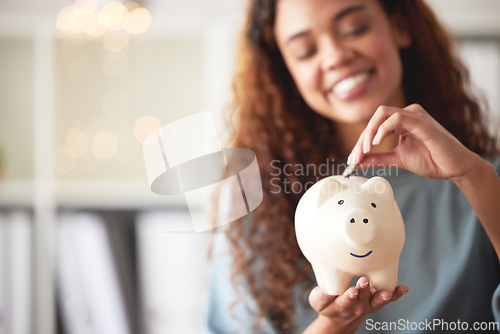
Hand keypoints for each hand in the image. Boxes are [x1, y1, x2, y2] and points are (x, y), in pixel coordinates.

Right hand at [306, 277, 407, 333]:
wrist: (339, 317)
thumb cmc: (328, 303)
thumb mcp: (318, 301)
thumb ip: (321, 296)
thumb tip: (327, 289)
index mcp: (341, 305)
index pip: (345, 302)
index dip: (349, 296)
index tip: (352, 290)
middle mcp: (357, 306)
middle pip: (362, 299)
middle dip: (364, 290)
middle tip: (365, 281)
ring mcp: (368, 305)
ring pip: (377, 301)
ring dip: (382, 296)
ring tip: (388, 291)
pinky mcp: (376, 301)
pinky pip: (388, 299)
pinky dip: (396, 294)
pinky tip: (404, 289)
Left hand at [348, 104, 481, 180]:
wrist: (456, 168)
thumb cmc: (433, 161)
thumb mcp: (398, 159)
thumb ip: (378, 158)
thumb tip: (357, 161)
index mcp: (402, 121)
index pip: (375, 125)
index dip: (361, 141)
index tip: (353, 159)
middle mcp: (408, 114)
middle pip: (376, 117)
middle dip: (362, 137)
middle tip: (356, 156)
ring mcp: (416, 116)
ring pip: (383, 114)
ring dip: (370, 132)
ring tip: (365, 149)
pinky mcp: (423, 123)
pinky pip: (398, 118)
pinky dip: (384, 128)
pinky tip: (378, 141)